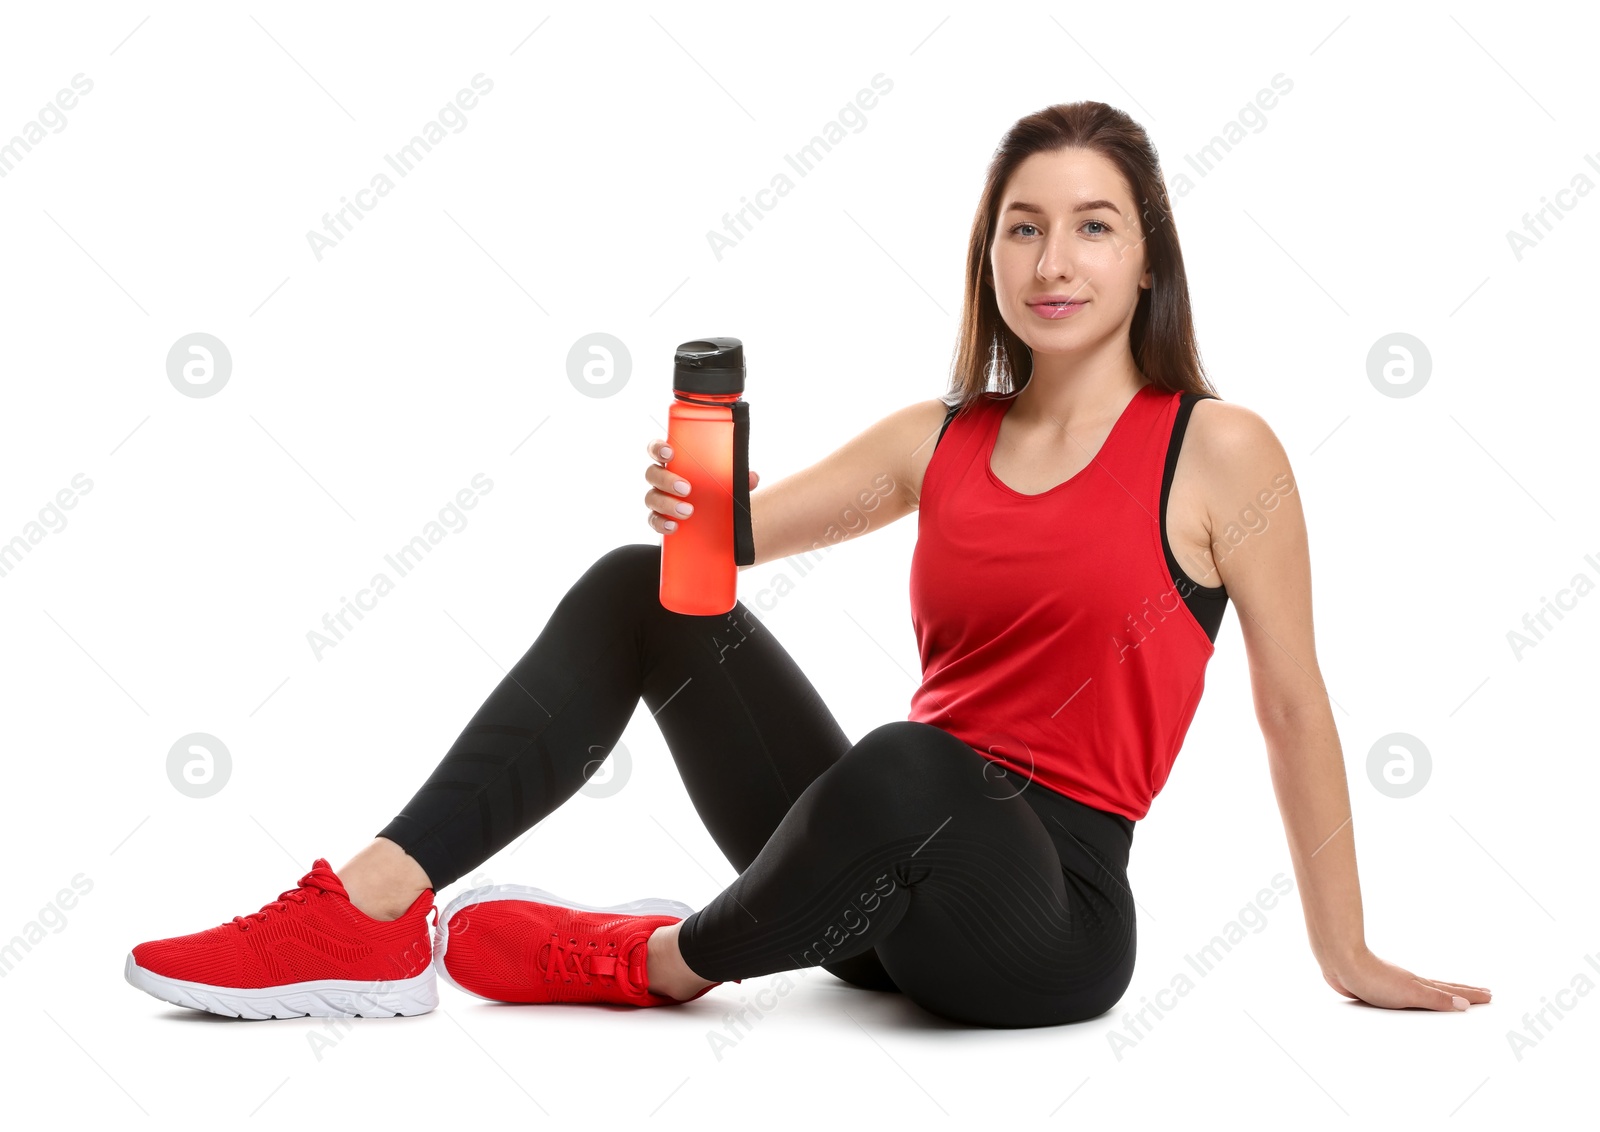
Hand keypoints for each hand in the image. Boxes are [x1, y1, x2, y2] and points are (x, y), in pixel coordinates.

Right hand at [644, 438, 759, 534]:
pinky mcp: (659, 519)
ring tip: (687, 511)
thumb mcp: (725, 483)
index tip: (670, 453)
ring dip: (667, 503)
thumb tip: (752, 478)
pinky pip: (653, 520)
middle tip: (687, 489)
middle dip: (667, 480)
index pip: (656, 449)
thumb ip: (737, 478)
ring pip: (650, 497)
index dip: (658, 448)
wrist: (711, 521)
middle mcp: (661, 479)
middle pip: (652, 474)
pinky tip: (674, 527)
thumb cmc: (713, 491)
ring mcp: (657, 499)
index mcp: (674, 463)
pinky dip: (662, 523)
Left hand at [1320, 947, 1489, 1010]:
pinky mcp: (1380, 987)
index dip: (1471, 995)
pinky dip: (1419, 995)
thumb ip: (1436, 999)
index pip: (1452, 991)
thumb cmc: (1373, 978)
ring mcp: (1396, 983)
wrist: (1342, 963)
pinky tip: (1412, 995)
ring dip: (1443, 992)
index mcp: (1420, 985)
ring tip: (1455, 994)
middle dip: (1464, 991)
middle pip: (1443, 987)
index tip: (1490, 995)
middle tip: (1484, 992)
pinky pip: (1408, 993)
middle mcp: (1411, 982)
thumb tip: (1465, 1005)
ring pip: (1426, 989)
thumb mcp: (1410, 993)